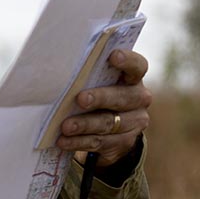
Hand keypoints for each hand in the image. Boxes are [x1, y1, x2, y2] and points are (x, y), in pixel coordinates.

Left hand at [56, 50, 151, 166]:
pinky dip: (79, 142)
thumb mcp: (96, 81)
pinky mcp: (124, 142)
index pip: (137, 66)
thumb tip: (60, 68)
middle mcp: (139, 99)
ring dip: (85, 124)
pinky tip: (64, 141)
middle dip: (100, 98)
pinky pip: (100, 142)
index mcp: (132, 78)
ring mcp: (134, 122)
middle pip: (122, 97)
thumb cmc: (96, 91)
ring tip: (65, 126)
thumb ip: (88, 74)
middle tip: (80, 99)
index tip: (113, 55)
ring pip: (108, 123)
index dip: (127, 60)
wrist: (110, 128)